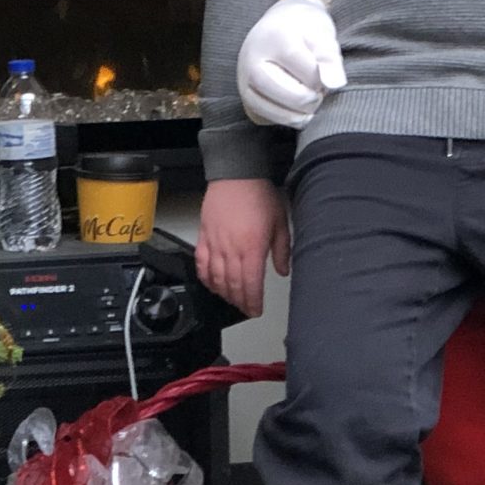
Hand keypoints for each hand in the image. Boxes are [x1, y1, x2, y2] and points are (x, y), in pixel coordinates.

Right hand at [196, 177, 290, 317]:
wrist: (237, 174)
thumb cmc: (258, 194)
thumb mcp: (280, 221)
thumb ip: (282, 250)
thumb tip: (283, 270)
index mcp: (252, 248)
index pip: (251, 285)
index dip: (253, 302)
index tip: (255, 310)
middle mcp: (232, 249)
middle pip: (233, 286)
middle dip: (240, 302)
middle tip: (246, 308)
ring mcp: (215, 244)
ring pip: (215, 278)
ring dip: (224, 293)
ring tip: (232, 299)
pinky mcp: (204, 237)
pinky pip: (201, 264)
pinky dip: (205, 278)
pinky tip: (211, 283)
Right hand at [237, 0, 346, 128]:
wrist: (277, 24)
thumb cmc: (303, 30)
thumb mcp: (321, 32)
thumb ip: (330, 57)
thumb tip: (334, 84)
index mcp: (275, 38)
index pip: (309, 72)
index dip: (324, 78)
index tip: (325, 71)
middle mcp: (251, 60)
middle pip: (292, 96)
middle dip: (314, 98)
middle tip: (318, 88)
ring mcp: (244, 82)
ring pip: (278, 113)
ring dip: (302, 113)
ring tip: (308, 96)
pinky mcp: (245, 101)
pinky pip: (267, 119)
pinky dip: (287, 118)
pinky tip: (293, 103)